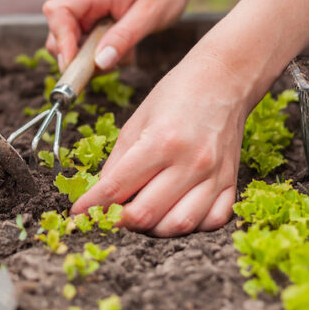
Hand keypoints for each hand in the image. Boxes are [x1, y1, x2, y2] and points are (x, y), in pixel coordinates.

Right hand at [43, 0, 192, 70]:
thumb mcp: (150, 15)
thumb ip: (124, 37)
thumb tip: (99, 63)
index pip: (58, 11)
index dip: (61, 39)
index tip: (74, 64)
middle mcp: (84, 2)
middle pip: (56, 32)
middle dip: (73, 56)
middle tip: (101, 68)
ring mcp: (86, 15)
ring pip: (68, 45)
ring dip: (88, 61)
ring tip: (119, 57)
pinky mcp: (93, 27)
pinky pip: (84, 49)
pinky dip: (98, 60)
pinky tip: (122, 53)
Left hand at [70, 52, 248, 236]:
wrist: (224, 79)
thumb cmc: (177, 95)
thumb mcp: (136, 120)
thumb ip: (117, 161)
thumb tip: (100, 195)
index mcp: (160, 141)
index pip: (116, 188)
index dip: (91, 206)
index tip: (78, 214)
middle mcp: (190, 162)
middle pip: (145, 214)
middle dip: (118, 222)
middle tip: (107, 217)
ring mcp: (215, 175)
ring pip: (179, 226)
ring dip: (153, 230)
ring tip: (140, 217)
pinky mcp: (231, 182)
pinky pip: (213, 221)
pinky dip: (190, 226)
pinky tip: (174, 214)